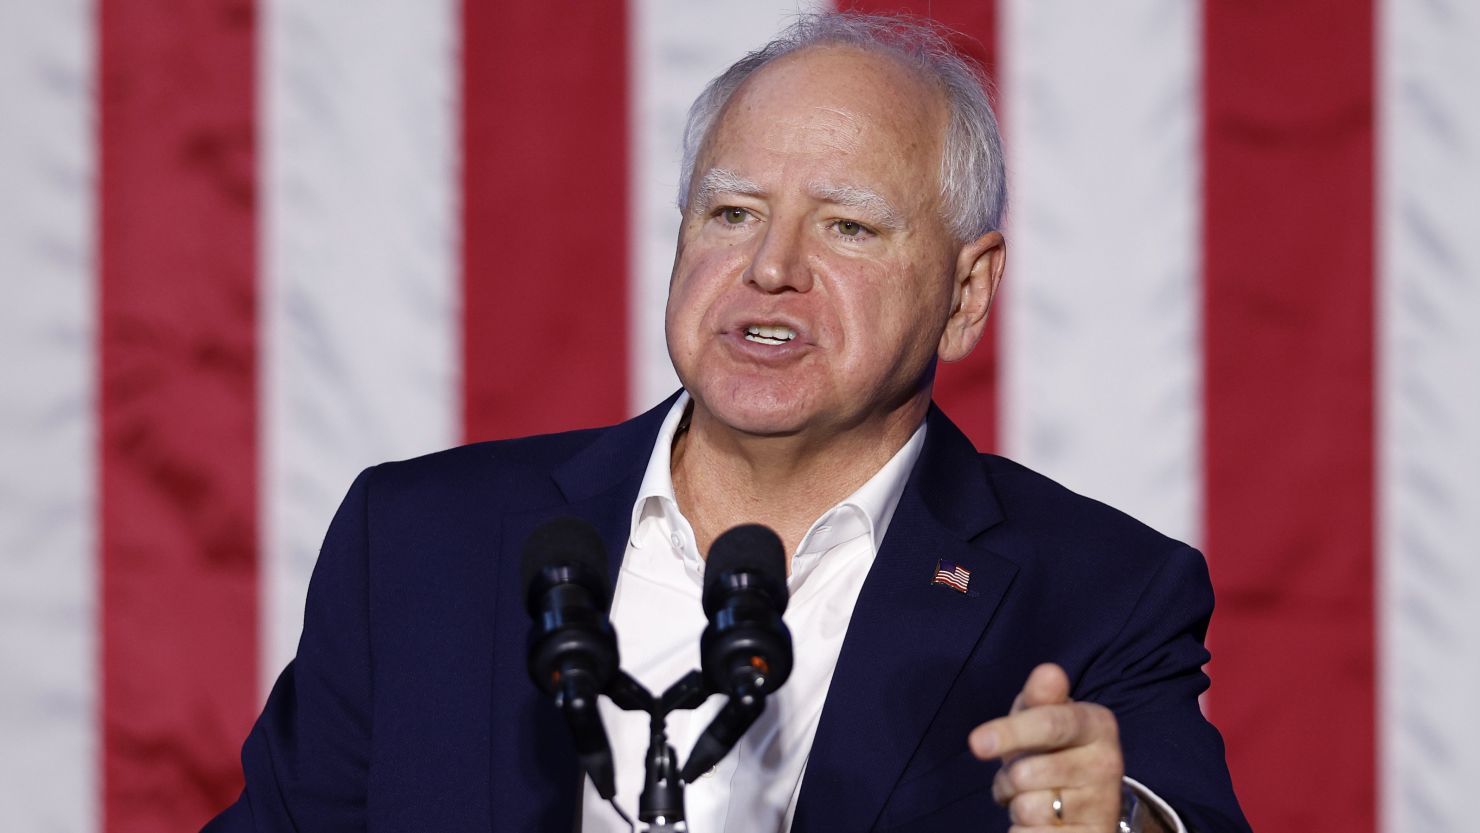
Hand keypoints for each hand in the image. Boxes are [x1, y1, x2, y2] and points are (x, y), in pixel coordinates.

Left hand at [968, 663, 1123, 831]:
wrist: (1087, 800)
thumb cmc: (1053, 748)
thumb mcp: (1044, 717)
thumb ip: (1040, 696)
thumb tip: (1047, 672)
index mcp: (1098, 724)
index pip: (1050, 724)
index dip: (1010, 732)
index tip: (976, 743)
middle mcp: (1108, 765)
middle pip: (1028, 773)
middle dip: (1008, 778)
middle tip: (1020, 774)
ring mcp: (1102, 806)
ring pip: (1027, 809)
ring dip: (1016, 805)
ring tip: (1033, 797)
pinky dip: (1023, 831)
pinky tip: (1040, 823)